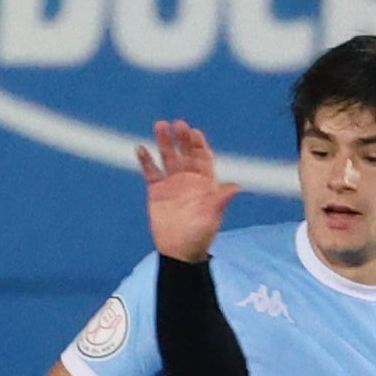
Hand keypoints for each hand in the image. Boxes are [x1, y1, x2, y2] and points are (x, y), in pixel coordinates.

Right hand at [138, 120, 240, 262]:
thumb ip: (220, 200)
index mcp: (204, 182)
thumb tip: (235, 187)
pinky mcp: (157, 191)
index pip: (202, 157)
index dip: (198, 144)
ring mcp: (172, 183)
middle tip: (177, 124)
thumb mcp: (212, 217)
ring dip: (164, 142)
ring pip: (168, 158)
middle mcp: (188, 179)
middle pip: (185, 153)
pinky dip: (146, 160)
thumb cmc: (200, 234)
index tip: (194, 132)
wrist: (179, 251)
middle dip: (181, 138)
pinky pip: (151, 172)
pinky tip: (140, 148)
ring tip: (159, 126)